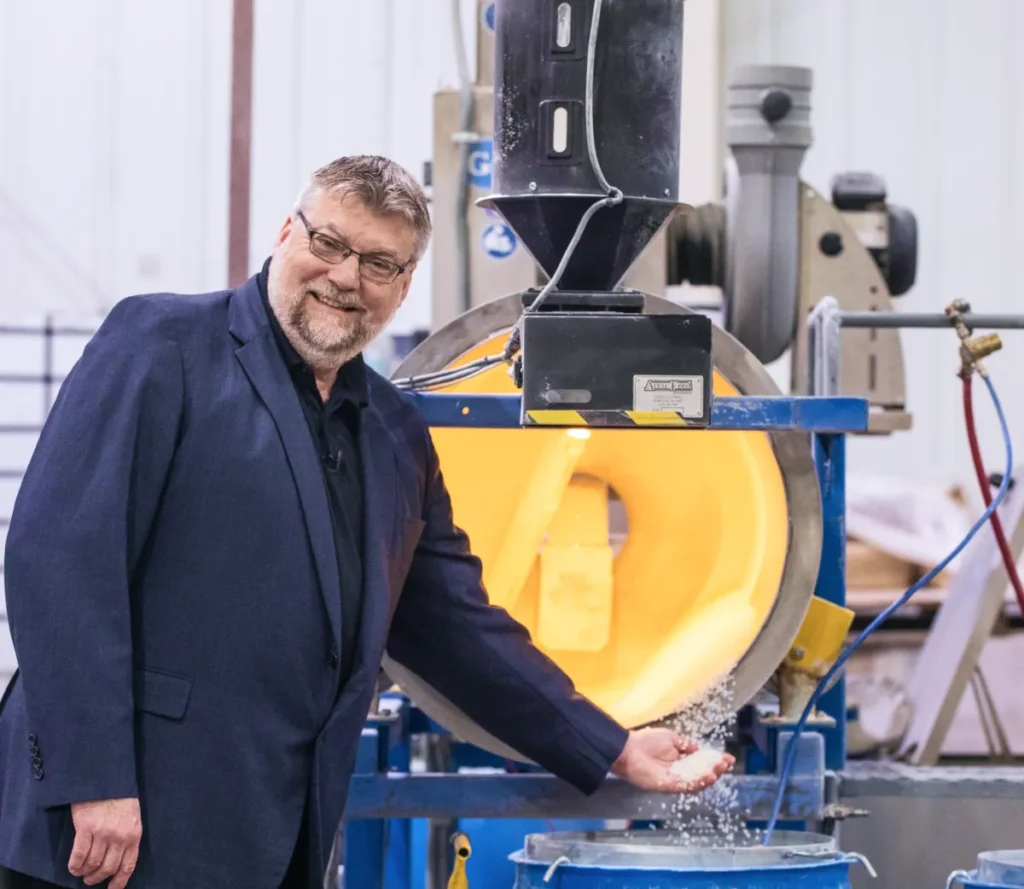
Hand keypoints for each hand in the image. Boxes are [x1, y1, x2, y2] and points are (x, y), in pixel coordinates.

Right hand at [68, 798, 141, 887]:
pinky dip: (75, 865)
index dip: (119, 882)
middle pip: (108, 868)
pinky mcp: (86, 828)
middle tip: (90, 880)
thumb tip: (119, 857)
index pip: (128, 865)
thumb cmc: (119, 797)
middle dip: (97, 878)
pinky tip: (73, 867)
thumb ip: (128, 836)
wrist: (106, 777)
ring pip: (92, 864)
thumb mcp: (132, 817)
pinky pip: (79, 856)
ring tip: (80, 872)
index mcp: (134, 834)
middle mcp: (120, 837)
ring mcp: (103, 833)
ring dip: (84, 872)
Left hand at [610, 728, 734, 793]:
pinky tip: (708, 776)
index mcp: (680, 759)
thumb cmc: (646, 742)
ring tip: (719, 769)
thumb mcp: (671, 738)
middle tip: (726, 763)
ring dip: (710, 776)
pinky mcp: (669, 785)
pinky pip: (687, 786)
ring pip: (698, 782)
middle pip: (703, 773)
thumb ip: (685, 745)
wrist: (629, 750)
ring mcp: (675, 779)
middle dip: (717, 768)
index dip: (715, 760)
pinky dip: (699, 782)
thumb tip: (698, 748)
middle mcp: (680, 770)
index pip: (701, 762)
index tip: (727, 757)